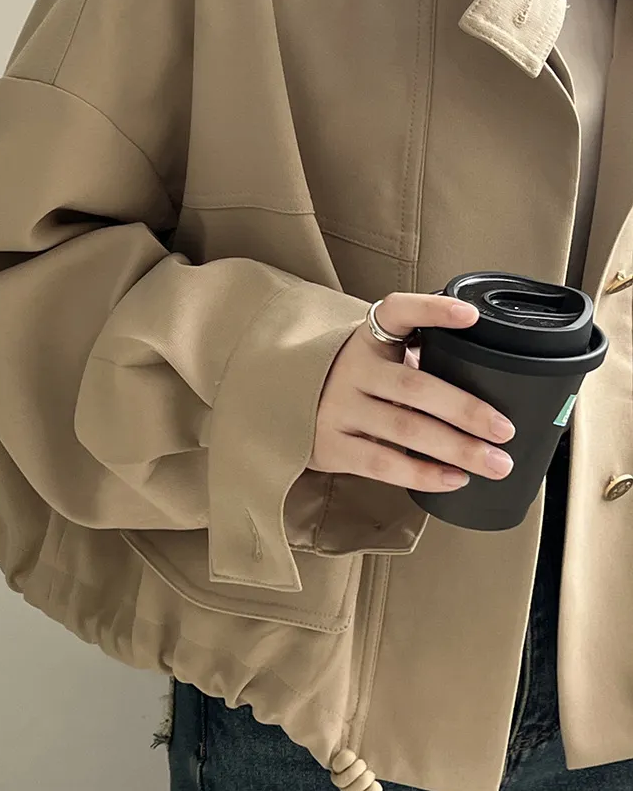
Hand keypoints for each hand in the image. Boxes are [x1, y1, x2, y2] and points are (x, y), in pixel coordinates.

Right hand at [309, 293, 515, 492]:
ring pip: (405, 429)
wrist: (284, 408)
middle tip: (505, 429)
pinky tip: (455, 479)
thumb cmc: (354, 385)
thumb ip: (416, 362)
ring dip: (456, 448)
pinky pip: (384, 463)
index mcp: (369, 339)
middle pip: (415, 387)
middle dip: (465, 409)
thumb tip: (492, 385)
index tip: (470, 316)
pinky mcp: (332, 446)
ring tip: (495, 463)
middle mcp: (352, 370)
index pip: (398, 312)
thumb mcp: (376, 360)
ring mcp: (339, 409)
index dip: (433, 311)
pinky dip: (423, 474)